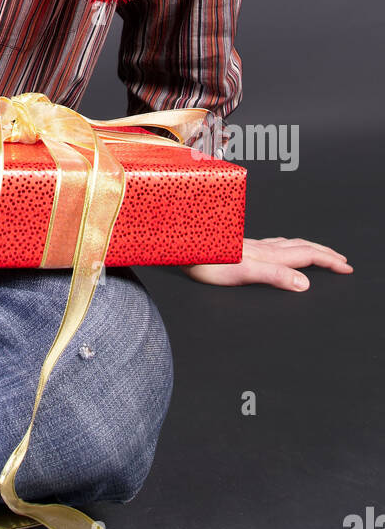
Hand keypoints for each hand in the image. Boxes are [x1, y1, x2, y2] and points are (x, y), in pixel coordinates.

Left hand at [178, 236, 353, 289]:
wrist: (183, 249)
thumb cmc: (208, 263)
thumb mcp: (243, 273)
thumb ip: (275, 276)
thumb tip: (305, 284)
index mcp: (268, 255)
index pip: (307, 255)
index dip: (328, 261)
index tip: (346, 267)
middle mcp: (263, 248)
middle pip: (302, 246)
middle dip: (324, 253)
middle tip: (341, 260)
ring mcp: (252, 246)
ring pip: (288, 244)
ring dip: (308, 248)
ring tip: (319, 251)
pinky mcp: (241, 247)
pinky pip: (274, 244)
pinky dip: (288, 246)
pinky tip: (280, 247)